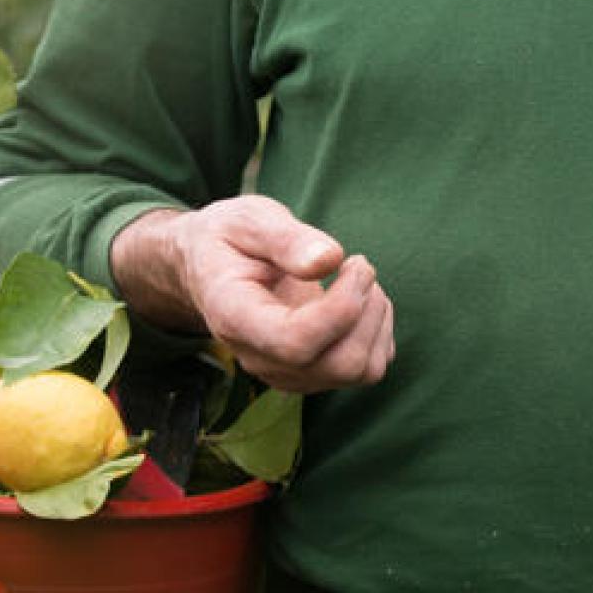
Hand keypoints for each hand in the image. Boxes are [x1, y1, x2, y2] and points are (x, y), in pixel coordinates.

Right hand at [113, 196, 394, 393]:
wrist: (213, 267)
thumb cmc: (232, 238)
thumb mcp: (249, 220)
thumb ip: (286, 239)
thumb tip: (329, 260)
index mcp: (236, 318)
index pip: (295, 342)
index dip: (341, 307)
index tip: (353, 261)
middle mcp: (260, 358)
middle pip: (339, 365)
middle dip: (367, 311)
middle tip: (358, 265)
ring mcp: (288, 371)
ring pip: (360, 370)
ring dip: (376, 319)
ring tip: (356, 278)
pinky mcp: (313, 372)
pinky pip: (368, 367)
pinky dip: (378, 330)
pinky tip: (356, 298)